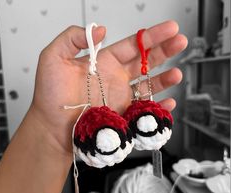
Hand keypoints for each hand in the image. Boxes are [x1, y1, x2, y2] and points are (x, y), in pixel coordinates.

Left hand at [30, 21, 186, 153]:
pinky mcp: (122, 115)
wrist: (52, 126)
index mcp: (103, 62)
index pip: (132, 45)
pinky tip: (167, 103)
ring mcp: (120, 97)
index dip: (151, 36)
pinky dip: (157, 108)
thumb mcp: (53, 58)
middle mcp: (115, 78)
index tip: (168, 28)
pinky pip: (144, 110)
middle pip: (145, 61)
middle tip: (180, 42)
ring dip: (164, 79)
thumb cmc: (50, 95)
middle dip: (164, 51)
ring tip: (177, 74)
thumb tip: (99, 30)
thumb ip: (73, 38)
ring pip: (148, 85)